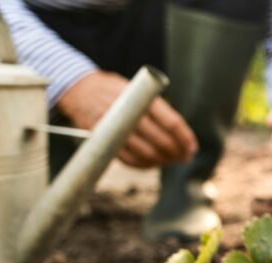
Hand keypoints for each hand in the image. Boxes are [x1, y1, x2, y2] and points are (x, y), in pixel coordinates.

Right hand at [58, 70, 197, 167]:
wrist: (79, 89)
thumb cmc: (115, 89)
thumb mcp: (136, 88)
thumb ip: (156, 107)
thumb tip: (180, 134)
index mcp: (140, 98)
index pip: (171, 122)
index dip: (185, 138)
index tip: (192, 147)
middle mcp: (128, 113)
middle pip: (161, 140)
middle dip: (177, 152)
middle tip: (186, 157)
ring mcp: (115, 128)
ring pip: (146, 153)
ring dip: (163, 161)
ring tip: (172, 161)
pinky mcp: (104, 141)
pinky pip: (128, 160)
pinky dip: (144, 165)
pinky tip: (154, 163)